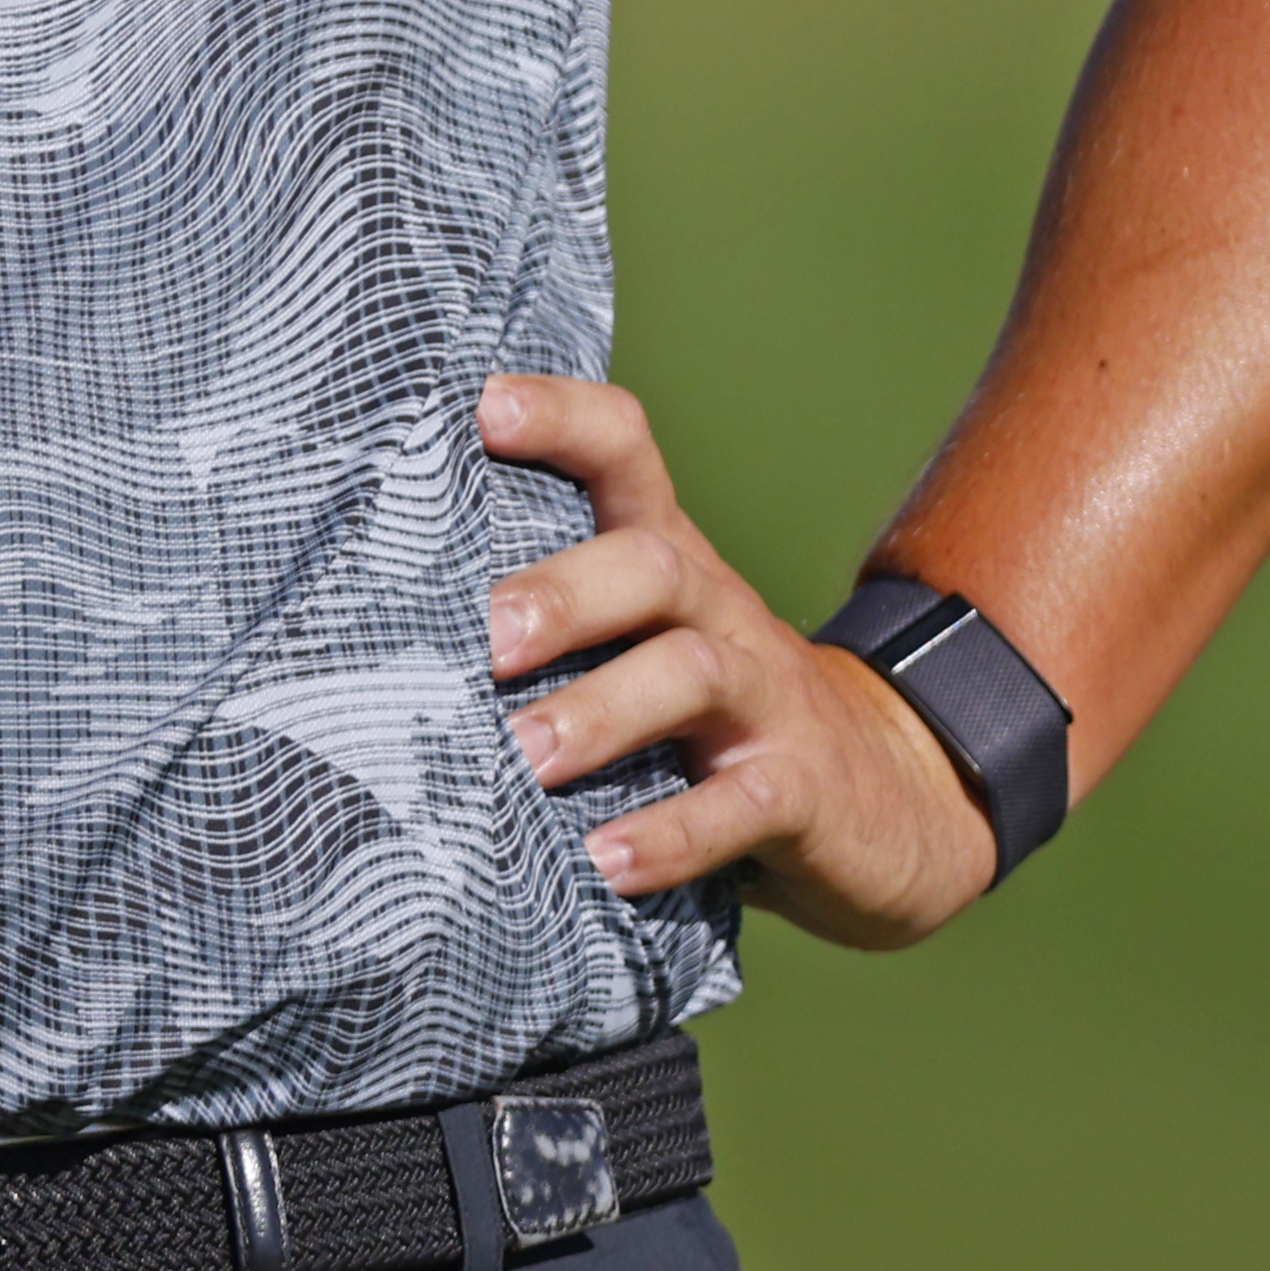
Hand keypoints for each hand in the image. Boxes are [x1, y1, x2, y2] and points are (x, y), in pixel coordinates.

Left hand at [475, 374, 1003, 949]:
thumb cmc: (714, 720)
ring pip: (690, 673)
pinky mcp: (801, 791)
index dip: (563, 418)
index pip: (626, 455)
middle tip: (485, 639)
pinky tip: (607, 862)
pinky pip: (741, 804)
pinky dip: (673, 833)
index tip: (484, 408)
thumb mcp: (646, 650)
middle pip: (652, 565)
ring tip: (527, 759)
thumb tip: (377, 648)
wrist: (892, 799)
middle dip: (565, 593)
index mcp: (670, 567)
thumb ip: (553, 635)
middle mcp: (717, 613)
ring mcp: (766, 699)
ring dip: (601, 712)